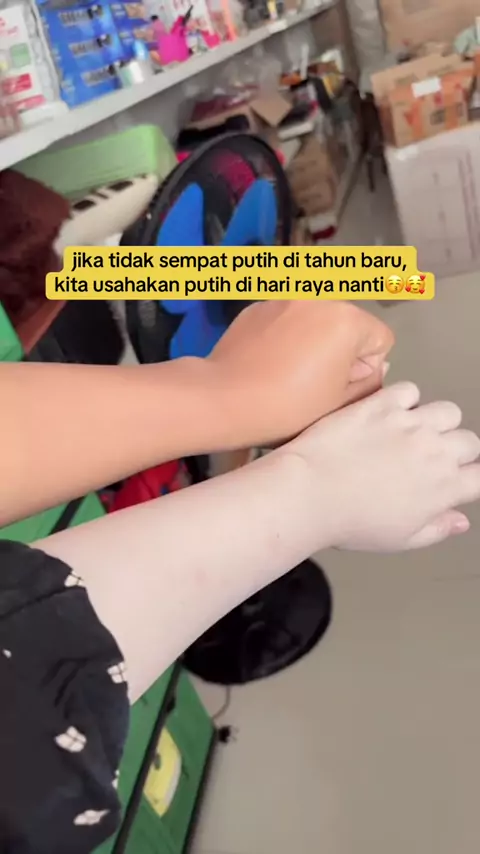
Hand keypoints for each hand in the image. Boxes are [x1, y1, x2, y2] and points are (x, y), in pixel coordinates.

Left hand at [207, 301, 393, 447]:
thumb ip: (368, 383)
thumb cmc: (289, 405)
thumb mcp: (340, 403)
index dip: (365, 369)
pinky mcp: (256, 306)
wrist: (225, 398)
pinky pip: (284, 320)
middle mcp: (319, 298)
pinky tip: (266, 361)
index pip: (380, 340)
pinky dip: (283, 336)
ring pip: (314, 321)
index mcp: (348, 319)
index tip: (336, 387)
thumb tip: (368, 368)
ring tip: (286, 372)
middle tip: (312, 382)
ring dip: (311, 340)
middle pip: (347, 325)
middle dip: (339, 350)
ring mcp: (283, 298)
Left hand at [284, 382, 479, 550]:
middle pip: (468, 441)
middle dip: (457, 450)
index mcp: (443, 488)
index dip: (471, 477)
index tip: (460, 479)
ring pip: (448, 411)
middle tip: (433, 458)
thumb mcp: (400, 539)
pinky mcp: (382, 404)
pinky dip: (406, 399)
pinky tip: (391, 412)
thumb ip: (436, 528)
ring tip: (416, 432)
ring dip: (437, 421)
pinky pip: (410, 390)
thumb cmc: (350, 522)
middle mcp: (434, 452)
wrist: (311, 493)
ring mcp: (409, 424)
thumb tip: (460, 522)